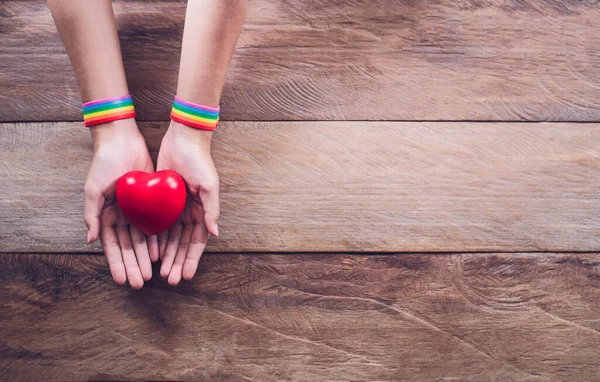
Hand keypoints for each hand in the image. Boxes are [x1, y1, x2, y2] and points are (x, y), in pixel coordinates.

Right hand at [84, 119, 157, 288]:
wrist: (123, 141)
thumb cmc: (104, 164)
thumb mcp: (94, 189)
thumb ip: (91, 215)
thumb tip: (91, 239)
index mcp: (104, 215)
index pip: (111, 245)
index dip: (116, 263)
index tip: (121, 280)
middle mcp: (120, 216)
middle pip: (127, 247)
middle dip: (132, 266)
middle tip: (138, 284)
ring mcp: (135, 210)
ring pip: (140, 240)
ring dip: (144, 257)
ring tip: (150, 275)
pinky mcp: (150, 202)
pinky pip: (154, 225)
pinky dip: (155, 240)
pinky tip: (159, 254)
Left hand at [156, 121, 219, 285]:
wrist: (182, 139)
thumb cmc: (199, 160)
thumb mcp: (208, 184)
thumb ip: (212, 209)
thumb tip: (214, 233)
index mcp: (204, 211)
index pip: (197, 242)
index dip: (191, 259)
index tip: (184, 276)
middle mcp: (191, 213)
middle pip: (182, 244)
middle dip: (177, 262)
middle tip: (168, 280)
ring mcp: (176, 208)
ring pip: (170, 238)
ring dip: (166, 255)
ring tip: (159, 273)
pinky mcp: (162, 201)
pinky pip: (158, 225)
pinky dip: (155, 239)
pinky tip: (150, 253)